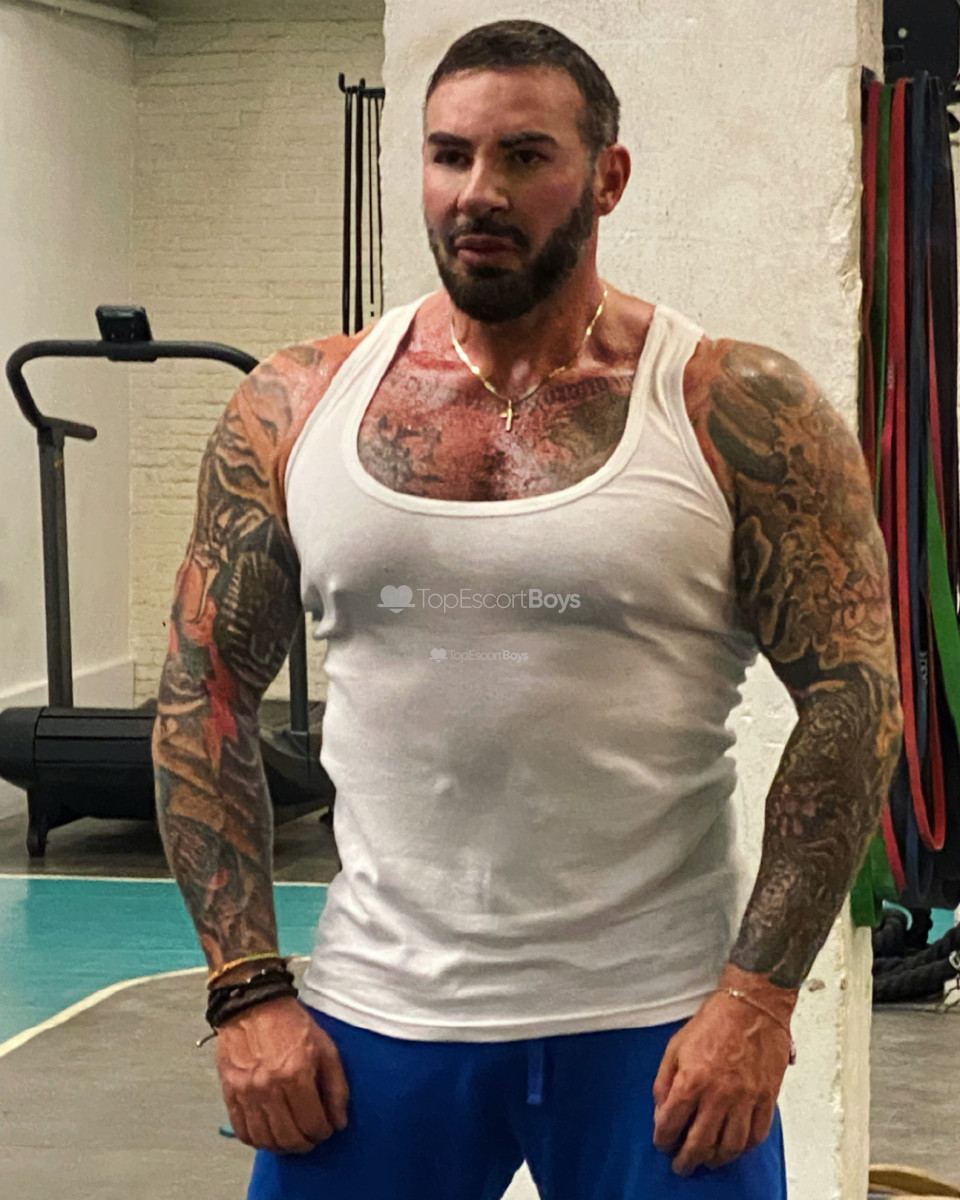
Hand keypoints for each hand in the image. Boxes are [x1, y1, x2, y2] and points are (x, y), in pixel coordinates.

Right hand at [216, 996, 349, 1153]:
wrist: (253, 1004)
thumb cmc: (290, 1023)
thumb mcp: (325, 1047)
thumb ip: (336, 1086)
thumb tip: (339, 1120)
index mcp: (296, 1074)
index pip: (312, 1123)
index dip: (322, 1132)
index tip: (325, 1129)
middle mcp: (269, 1087)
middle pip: (288, 1137)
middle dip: (304, 1144)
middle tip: (310, 1140)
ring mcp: (247, 1092)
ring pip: (265, 1140)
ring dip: (281, 1147)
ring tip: (291, 1140)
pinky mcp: (230, 1092)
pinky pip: (242, 1131)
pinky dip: (256, 1140)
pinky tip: (268, 1135)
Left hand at [652, 981, 793, 1175]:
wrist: (752, 1006)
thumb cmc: (713, 1022)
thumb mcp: (676, 1045)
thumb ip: (665, 1080)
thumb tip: (662, 1110)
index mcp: (692, 1080)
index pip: (672, 1123)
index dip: (663, 1139)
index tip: (662, 1143)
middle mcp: (719, 1095)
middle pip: (701, 1143)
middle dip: (687, 1159)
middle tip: (682, 1166)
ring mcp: (746, 1099)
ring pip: (730, 1146)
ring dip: (716, 1159)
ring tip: (708, 1160)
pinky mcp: (767, 1098)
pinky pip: (756, 1135)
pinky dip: (744, 1148)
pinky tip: (735, 1148)